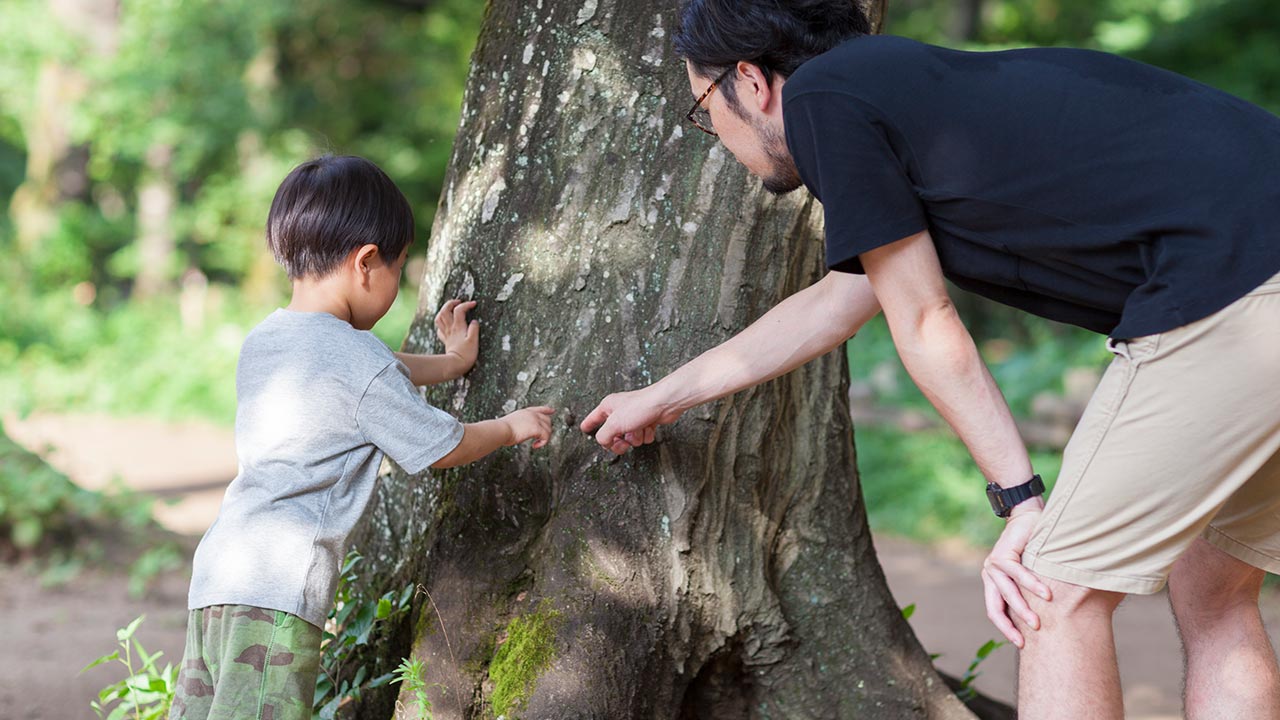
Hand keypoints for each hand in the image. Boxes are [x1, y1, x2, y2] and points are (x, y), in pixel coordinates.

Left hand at [435, 299, 478, 376]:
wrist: (455, 366)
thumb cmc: (466, 355)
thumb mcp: (474, 341)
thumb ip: (474, 329)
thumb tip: (474, 321)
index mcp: (458, 327)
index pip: (459, 310)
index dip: (466, 304)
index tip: (474, 304)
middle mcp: (450, 329)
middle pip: (444, 311)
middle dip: (450, 303)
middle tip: (459, 301)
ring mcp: (447, 334)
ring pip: (439, 318)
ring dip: (443, 311)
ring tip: (451, 309)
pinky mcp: (446, 341)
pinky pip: (440, 329)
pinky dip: (442, 323)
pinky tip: (447, 324)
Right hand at [501, 406, 554, 448]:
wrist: (501, 429)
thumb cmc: (501, 430)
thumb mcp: (511, 424)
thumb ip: (518, 425)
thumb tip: (517, 432)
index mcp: (525, 412)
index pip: (539, 409)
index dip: (547, 410)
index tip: (553, 411)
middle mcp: (532, 414)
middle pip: (547, 420)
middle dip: (546, 429)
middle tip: (541, 438)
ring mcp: (535, 420)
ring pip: (548, 429)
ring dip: (544, 438)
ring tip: (536, 443)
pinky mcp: (537, 428)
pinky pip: (546, 436)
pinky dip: (542, 443)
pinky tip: (535, 446)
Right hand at [580, 387, 682, 454]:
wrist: (664, 403)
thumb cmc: (641, 406)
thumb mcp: (615, 424)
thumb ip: (604, 436)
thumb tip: (603, 443)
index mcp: (608, 407)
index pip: (593, 418)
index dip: (588, 425)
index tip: (584, 429)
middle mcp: (620, 411)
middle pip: (612, 435)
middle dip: (619, 442)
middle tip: (623, 443)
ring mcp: (633, 417)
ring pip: (629, 439)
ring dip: (635, 438)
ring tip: (639, 429)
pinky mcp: (646, 422)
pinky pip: (642, 437)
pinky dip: (646, 435)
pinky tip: (649, 427)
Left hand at [982, 506, 1051, 647]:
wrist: (1027, 517)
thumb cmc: (1033, 549)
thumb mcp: (1029, 573)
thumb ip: (1029, 592)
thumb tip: (1048, 618)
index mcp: (993, 583)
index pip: (995, 611)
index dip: (1006, 629)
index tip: (1021, 645)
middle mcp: (990, 575)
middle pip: (996, 607)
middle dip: (1011, 625)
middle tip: (1027, 640)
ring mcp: (993, 564)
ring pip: (1007, 592)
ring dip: (1023, 608)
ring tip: (1037, 623)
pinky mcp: (1003, 553)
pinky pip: (1017, 573)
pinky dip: (1032, 584)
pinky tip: (1046, 594)